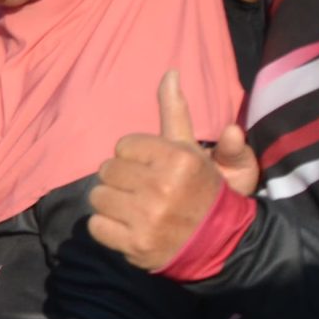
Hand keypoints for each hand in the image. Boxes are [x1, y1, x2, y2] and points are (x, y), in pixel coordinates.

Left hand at [88, 72, 254, 271]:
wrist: (223, 242)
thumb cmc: (206, 190)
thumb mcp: (197, 150)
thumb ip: (178, 113)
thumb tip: (169, 73)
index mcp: (179, 159)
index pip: (123, 145)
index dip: (135, 156)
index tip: (153, 168)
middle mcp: (162, 187)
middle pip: (106, 170)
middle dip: (122, 178)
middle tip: (143, 189)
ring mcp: (147, 218)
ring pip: (98, 197)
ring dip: (112, 202)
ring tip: (135, 208)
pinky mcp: (135, 245)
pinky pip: (96, 226)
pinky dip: (107, 227)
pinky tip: (129, 227)